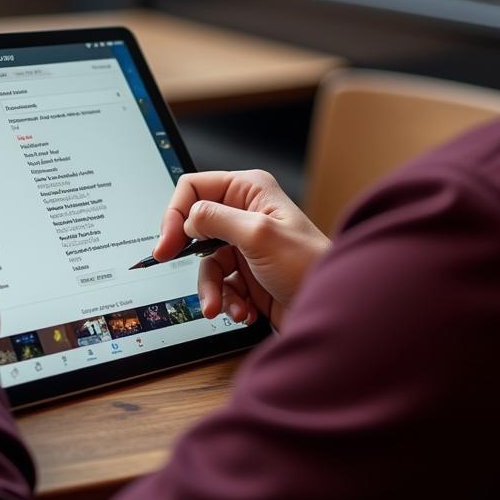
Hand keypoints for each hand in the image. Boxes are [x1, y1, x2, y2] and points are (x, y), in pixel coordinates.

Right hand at [154, 170, 329, 331]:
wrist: (332, 311)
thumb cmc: (310, 265)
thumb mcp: (258, 235)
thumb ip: (217, 219)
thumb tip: (188, 216)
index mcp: (249, 191)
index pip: (196, 187)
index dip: (176, 212)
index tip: (167, 242)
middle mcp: (245, 214)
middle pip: (195, 227)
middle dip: (188, 253)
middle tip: (168, 263)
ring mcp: (246, 247)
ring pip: (206, 263)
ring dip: (212, 288)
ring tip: (226, 306)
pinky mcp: (248, 276)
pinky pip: (220, 285)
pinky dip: (227, 301)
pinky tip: (244, 310)